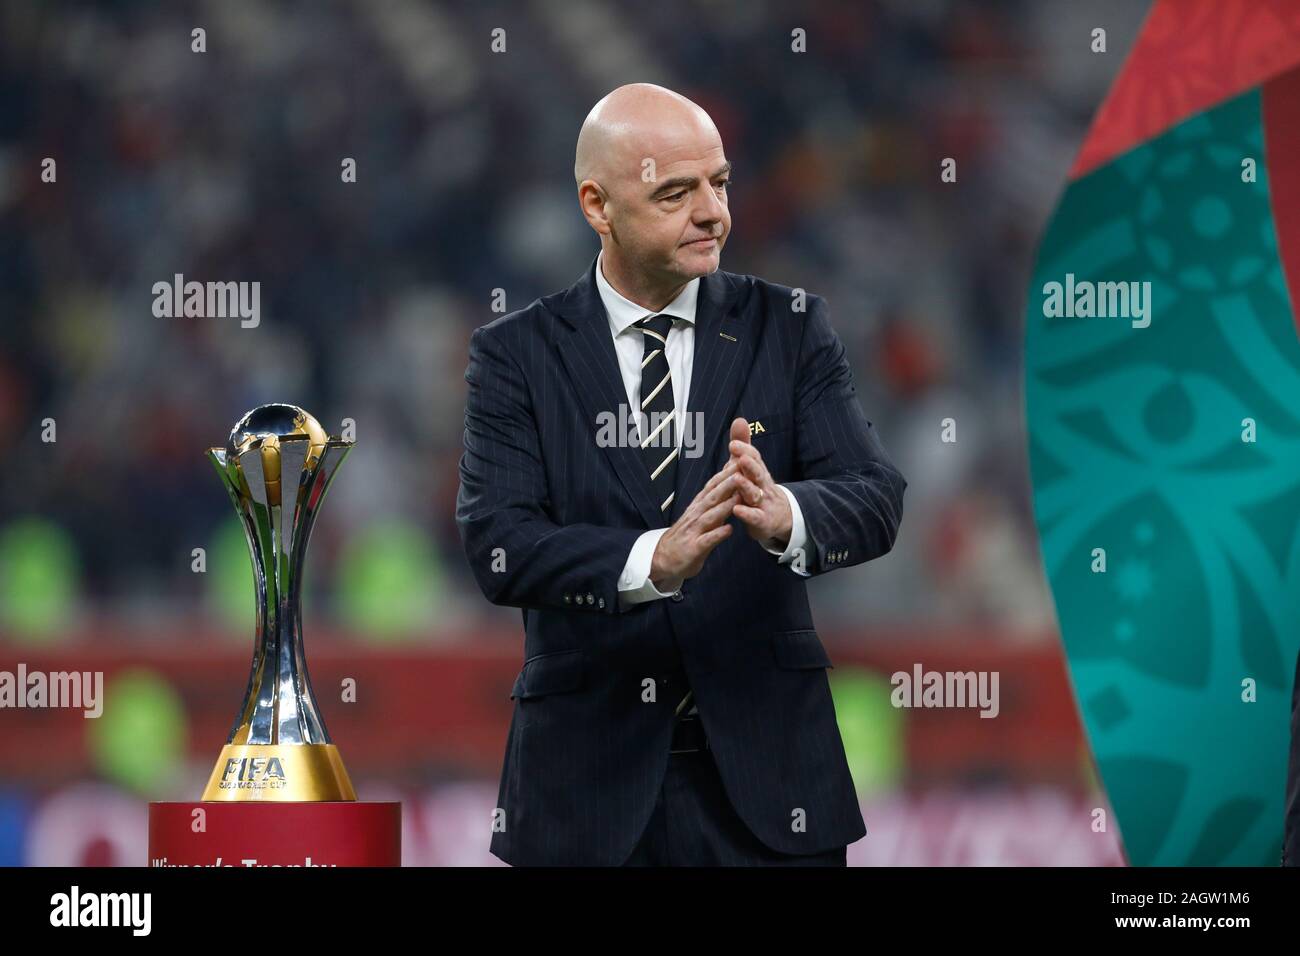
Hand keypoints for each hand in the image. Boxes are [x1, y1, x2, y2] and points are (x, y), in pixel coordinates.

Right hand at [649, 459, 741, 589]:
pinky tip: (729, 529)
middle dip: (728, 483)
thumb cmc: (686, 537)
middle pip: (713, 496)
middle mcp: (696, 515)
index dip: (726, 473)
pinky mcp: (694, 548)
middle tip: (742, 470)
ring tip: (739, 496)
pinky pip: (707, 540)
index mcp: (698, 507)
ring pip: (711, 515)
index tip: (740, 460)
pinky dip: (717, 534)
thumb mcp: (699, 516)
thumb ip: (714, 503)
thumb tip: (728, 485)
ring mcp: (694, 531)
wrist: (662, 559)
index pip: (713, 486)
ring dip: (725, 505)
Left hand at [727, 418, 792, 549]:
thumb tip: (739, 420)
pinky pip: (755, 517)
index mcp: (758, 471)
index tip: (734, 444)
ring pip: (755, 494)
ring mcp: (763, 503)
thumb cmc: (759, 488)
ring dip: (746, 487)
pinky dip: (747, 514)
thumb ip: (744, 445)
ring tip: (737, 479)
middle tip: (741, 458)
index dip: (745, 451)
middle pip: (758, 473)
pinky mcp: (762, 520)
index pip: (754, 458)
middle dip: (750, 465)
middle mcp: (762, 485)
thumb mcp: (751, 467)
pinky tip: (737, 510)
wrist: (778, 517)